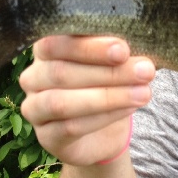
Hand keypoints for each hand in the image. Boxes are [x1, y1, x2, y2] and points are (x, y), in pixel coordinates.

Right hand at [19, 36, 155, 166]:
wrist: (102, 130)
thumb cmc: (106, 84)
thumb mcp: (112, 62)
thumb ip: (116, 52)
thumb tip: (137, 46)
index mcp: (46, 49)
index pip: (57, 41)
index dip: (89, 46)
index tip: (123, 49)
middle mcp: (33, 77)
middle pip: (60, 72)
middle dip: (107, 71)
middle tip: (145, 71)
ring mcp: (34, 108)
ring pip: (62, 102)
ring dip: (107, 97)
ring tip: (143, 93)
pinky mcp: (46, 136)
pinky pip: (70, 127)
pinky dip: (104, 117)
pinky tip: (130, 109)